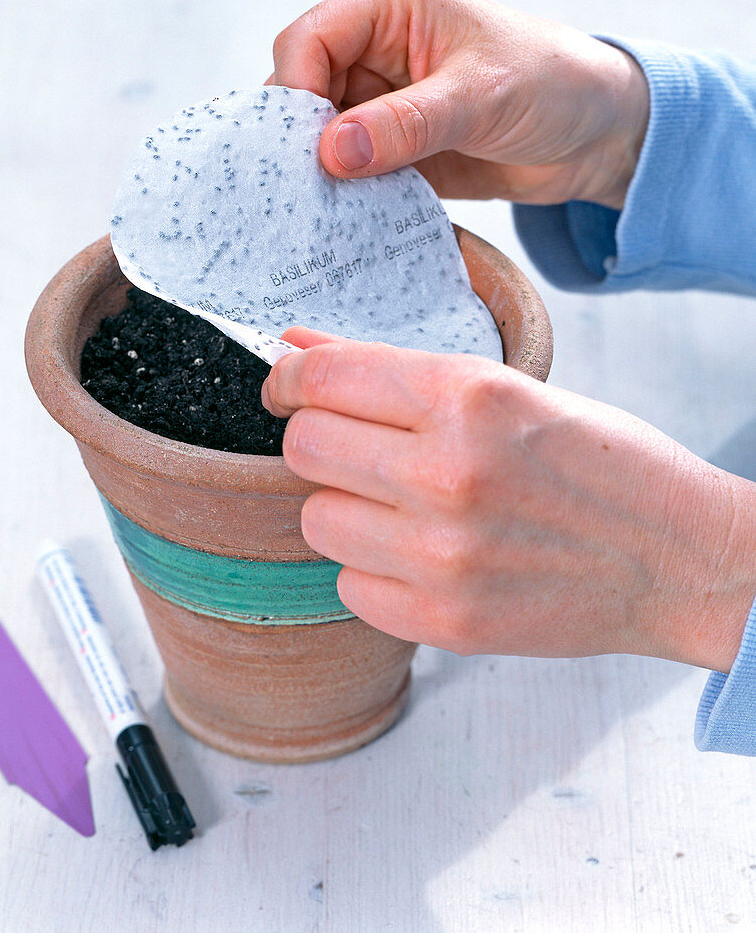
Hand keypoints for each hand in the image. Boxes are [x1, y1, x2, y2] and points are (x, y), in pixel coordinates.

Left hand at [262, 329, 755, 671]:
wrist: (678, 559)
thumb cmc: (600, 462)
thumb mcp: (508, 388)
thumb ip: (391, 369)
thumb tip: (296, 345)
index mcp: (469, 396)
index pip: (322, 377)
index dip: (289, 377)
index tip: (287, 386)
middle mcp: (448, 473)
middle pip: (304, 446)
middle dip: (317, 438)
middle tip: (355, 445)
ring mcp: (442, 556)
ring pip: (315, 518)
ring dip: (345, 506)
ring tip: (403, 504)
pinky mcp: (443, 621)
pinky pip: (348, 583)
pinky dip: (373, 567)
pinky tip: (424, 553)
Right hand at [271, 0, 648, 209]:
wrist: (594, 134)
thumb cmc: (552, 83)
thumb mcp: (481, 97)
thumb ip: (407, 123)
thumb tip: (332, 152)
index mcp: (384, 6)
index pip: (305, 43)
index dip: (295, 95)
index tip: (310, 152)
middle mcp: (369, 49)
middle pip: (300, 95)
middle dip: (301, 142)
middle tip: (311, 192)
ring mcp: (376, 102)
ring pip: (317, 140)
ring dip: (323, 177)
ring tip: (331, 214)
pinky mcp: (388, 147)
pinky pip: (347, 173)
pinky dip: (346, 197)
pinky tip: (353, 222)